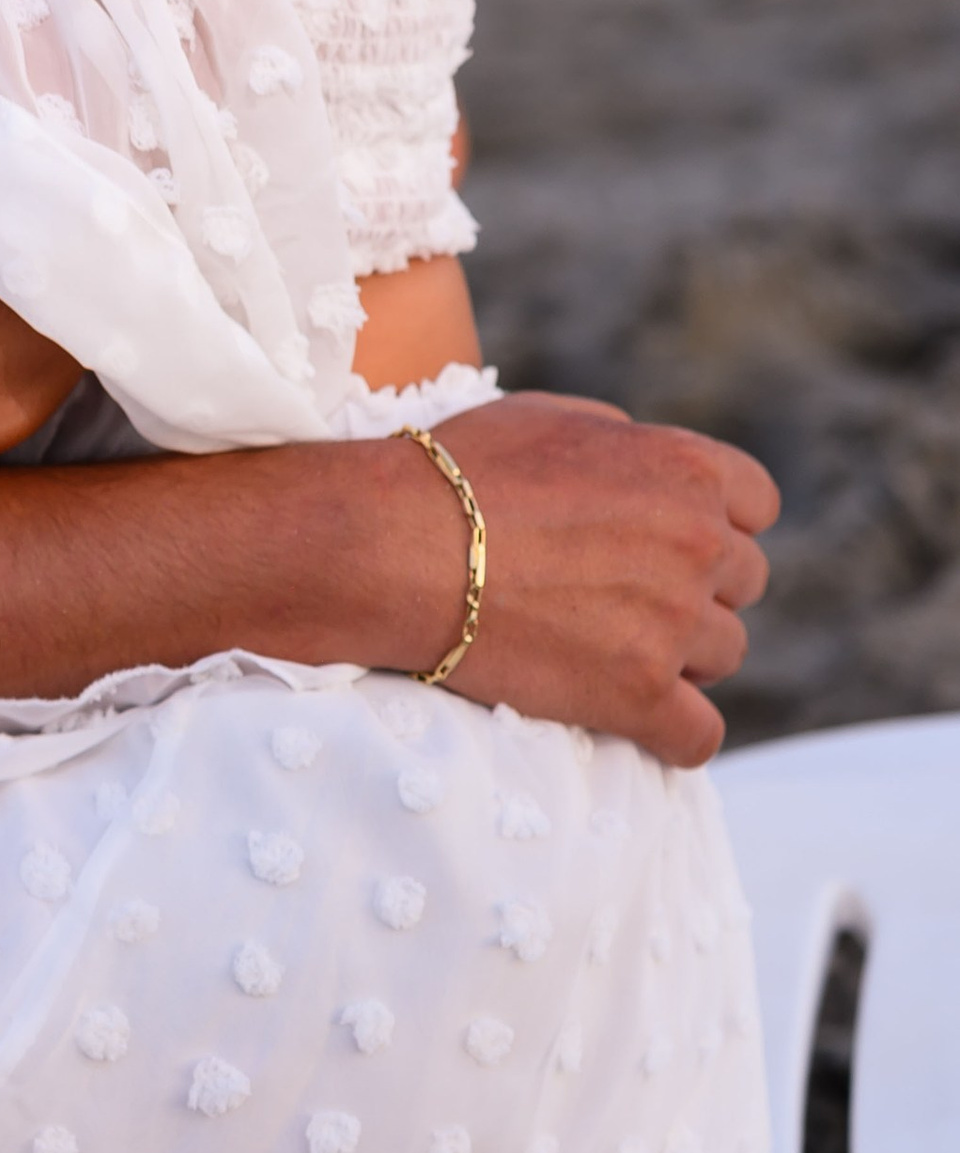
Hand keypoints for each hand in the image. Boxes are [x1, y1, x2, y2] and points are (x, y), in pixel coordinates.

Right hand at [419, 393, 774, 768]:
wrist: (395, 548)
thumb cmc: (455, 473)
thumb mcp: (550, 417)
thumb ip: (625, 442)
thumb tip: (648, 466)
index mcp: (683, 468)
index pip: (757, 503)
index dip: (717, 521)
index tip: (673, 541)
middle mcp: (698, 542)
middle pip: (744, 582)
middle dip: (696, 587)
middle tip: (624, 597)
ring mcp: (674, 622)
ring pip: (724, 654)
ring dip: (679, 655)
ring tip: (606, 649)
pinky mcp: (641, 695)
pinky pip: (699, 736)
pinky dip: (674, 734)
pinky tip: (639, 723)